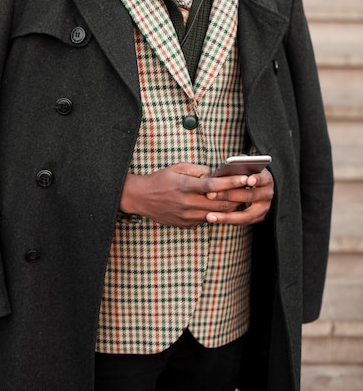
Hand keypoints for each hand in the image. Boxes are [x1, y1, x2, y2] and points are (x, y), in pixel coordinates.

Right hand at [119, 162, 271, 227]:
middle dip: (237, 196)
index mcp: (186, 186)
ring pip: (216, 213)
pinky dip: (216, 213)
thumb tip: (215, 174)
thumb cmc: (160, 179)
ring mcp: (187, 216)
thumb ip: (198, 170)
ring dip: (230, 207)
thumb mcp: (178, 168)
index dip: (232, 181)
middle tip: (250, 190)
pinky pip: (206, 219)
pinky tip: (224, 208)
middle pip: (220, 202)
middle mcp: (188, 203)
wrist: (140, 198)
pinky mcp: (186, 224)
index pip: (215, 185)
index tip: (246, 178)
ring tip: (241, 199)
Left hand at [204, 167, 273, 224]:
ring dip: (226, 216)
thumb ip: (240, 163)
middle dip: (229, 195)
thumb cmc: (245, 172)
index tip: (248, 180)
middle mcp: (267, 195)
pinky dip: (226, 220)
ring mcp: (263, 208)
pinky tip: (212, 218)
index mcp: (266, 179)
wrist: (256, 186)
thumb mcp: (245, 165)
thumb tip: (230, 163)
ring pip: (246, 215)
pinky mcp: (257, 218)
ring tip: (209, 216)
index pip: (263, 179)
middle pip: (249, 196)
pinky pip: (241, 222)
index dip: (256, 179)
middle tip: (210, 195)